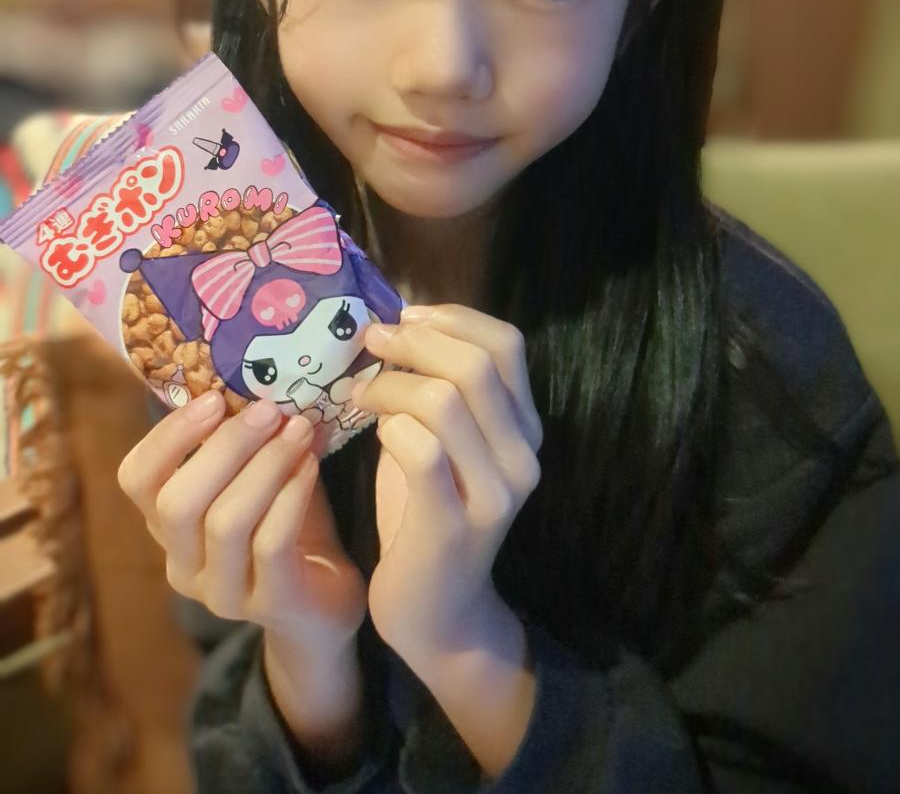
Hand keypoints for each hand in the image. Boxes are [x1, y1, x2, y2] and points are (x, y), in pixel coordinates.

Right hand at [117, 392, 367, 656]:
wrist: (326, 604)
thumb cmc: (288, 525)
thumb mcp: (260, 476)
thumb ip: (249, 438)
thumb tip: (264, 369)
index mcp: (169, 527)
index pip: (136, 480)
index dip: (168, 437)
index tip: (212, 398)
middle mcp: (183, 564)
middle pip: (176, 504)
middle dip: (223, 447)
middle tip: (267, 409)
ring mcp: (223, 593)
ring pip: (224, 522)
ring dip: (265, 466)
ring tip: (299, 429)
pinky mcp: (270, 604)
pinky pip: (270, 546)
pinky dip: (291, 497)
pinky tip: (312, 466)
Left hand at [351, 304, 543, 663]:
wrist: (438, 614)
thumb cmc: (427, 515)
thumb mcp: (444, 443)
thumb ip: (439, 391)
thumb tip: (397, 325)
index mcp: (524, 428)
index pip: (507, 344)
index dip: (453, 318)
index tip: (405, 316)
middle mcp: (522, 457)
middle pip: (476, 365)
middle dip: (415, 342)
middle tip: (371, 342)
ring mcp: (493, 494)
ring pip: (446, 401)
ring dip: (390, 385)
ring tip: (359, 392)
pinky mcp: (454, 526)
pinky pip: (420, 451)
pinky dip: (388, 427)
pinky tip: (369, 431)